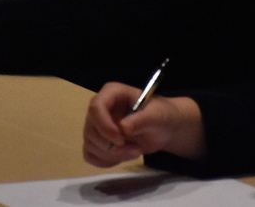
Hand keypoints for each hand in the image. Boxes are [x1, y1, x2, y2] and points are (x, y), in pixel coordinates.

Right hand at [83, 82, 204, 167]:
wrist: (164, 129)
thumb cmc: (161, 115)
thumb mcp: (156, 115)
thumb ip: (140, 120)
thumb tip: (122, 128)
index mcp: (112, 93)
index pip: (95, 107)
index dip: (104, 126)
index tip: (121, 140)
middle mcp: (101, 108)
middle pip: (91, 129)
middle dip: (112, 146)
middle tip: (136, 150)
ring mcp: (97, 125)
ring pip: (90, 145)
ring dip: (113, 155)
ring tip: (134, 151)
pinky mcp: (97, 141)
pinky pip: (91, 155)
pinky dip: (106, 161)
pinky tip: (123, 156)